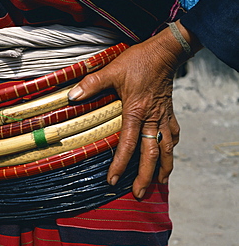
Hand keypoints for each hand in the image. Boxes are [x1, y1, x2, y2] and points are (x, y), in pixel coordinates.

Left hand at [68, 21, 199, 197]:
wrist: (164, 52)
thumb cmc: (138, 61)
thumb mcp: (111, 70)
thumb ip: (91, 84)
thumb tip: (72, 96)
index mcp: (136, 111)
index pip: (128, 144)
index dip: (120, 165)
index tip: (113, 181)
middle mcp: (152, 118)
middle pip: (152, 154)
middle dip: (145, 176)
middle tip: (140, 194)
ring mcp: (163, 116)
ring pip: (167, 148)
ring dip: (164, 168)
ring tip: (159, 183)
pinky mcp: (170, 112)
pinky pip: (173, 135)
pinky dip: (171, 148)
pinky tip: (169, 154)